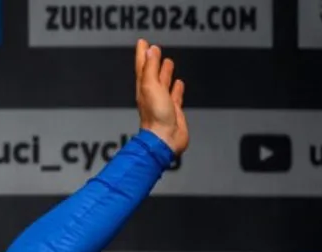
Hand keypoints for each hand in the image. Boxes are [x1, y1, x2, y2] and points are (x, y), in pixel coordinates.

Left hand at [134, 39, 188, 155]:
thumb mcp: (151, 87)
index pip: (142, 67)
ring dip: (165, 73)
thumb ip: (150, 69)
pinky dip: (176, 89)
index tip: (142, 42)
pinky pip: (175, 96)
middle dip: (153, 61)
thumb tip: (150, 51)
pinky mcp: (173, 111)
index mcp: (144, 88)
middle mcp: (152, 95)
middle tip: (154, 49)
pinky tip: (179, 84)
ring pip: (163, 84)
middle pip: (152, 74)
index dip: (142, 54)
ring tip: (168, 62)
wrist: (165, 139)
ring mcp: (163, 103)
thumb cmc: (155, 117)